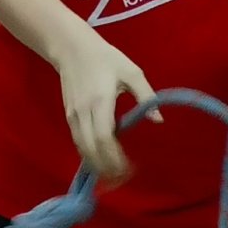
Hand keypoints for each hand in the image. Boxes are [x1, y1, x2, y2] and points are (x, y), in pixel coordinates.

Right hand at [58, 30, 157, 183]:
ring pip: (82, 148)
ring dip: (96, 164)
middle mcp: (83, 112)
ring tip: (113, 175)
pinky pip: (78, 141)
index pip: (103, 138)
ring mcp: (73, 115)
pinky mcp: (69, 116)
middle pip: (90, 149)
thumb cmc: (106, 59)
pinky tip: (101, 160)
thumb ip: (146, 97)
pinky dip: (88, 154)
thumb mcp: (132, 72)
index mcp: (100, 101)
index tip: (128, 168)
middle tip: (123, 179)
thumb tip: (159, 121)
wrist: (72, 49)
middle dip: (105, 167)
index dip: (114, 157)